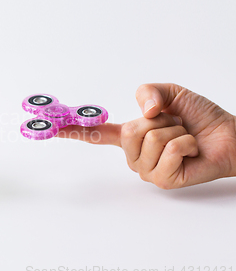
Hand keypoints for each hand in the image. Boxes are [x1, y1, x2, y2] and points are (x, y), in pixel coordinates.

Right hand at [57, 83, 235, 188]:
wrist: (228, 135)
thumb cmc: (200, 118)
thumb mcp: (171, 93)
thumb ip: (150, 91)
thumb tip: (144, 111)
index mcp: (131, 136)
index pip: (96, 135)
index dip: (73, 130)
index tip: (52, 128)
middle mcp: (134, 155)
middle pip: (130, 131)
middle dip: (159, 120)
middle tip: (173, 125)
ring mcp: (148, 170)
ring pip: (151, 139)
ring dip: (176, 131)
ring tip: (184, 138)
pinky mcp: (164, 180)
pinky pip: (170, 150)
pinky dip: (187, 143)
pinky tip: (191, 150)